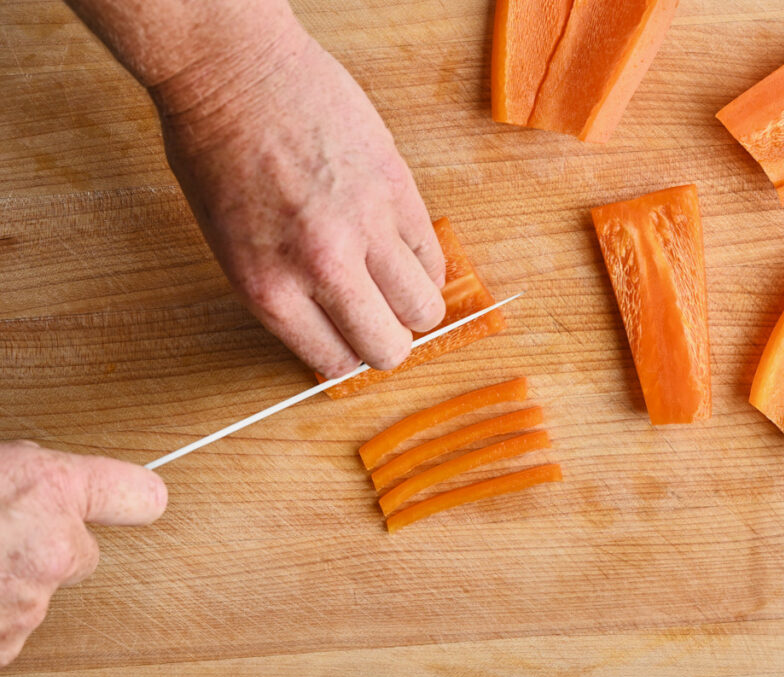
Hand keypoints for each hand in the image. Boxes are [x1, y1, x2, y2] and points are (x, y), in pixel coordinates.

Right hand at [0, 441, 166, 666]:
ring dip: (3, 586)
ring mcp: (27, 604)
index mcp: (48, 490)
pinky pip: (5, 630)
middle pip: (78, 556)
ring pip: (35, 594)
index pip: (135, 493)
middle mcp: (52, 549)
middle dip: (43, 550)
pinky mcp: (3, 646)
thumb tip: (26, 482)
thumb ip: (17, 479)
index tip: (143, 501)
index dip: (132, 497)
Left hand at [153, 24, 445, 376]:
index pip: (335, 362)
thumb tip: (332, 324)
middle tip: (381, 320)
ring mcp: (367, 228)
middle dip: (389, 343)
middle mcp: (323, 267)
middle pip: (389, 348)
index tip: (350, 342)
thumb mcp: (230, 247)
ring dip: (414, 306)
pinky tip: (403, 249)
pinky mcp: (398, 189)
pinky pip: (434, 253)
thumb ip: (285, 295)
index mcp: (270, 289)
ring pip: (426, 307)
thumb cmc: (217, 153)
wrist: (236, 75)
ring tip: (396, 285)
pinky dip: (425, 263)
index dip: (348, 356)